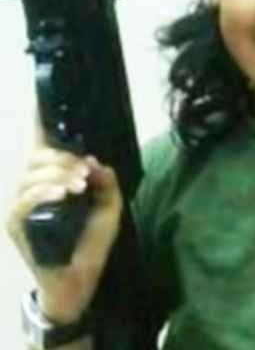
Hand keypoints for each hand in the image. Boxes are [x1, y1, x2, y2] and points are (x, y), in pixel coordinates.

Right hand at [5, 112, 122, 323]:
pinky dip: (44, 192)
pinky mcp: (17, 223)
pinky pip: (25, 199)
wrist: (79, 280)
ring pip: (32, 174)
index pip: (44, 145)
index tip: (41, 102)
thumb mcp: (108, 208)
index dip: (42, 123)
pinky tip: (62, 194)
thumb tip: (96, 162)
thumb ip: (107, 183)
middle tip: (84, 172)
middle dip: (64, 158)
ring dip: (58, 174)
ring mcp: (22, 204)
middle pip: (39, 156)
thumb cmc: (90, 241)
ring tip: (79, 185)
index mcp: (53, 178)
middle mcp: (34, 186)